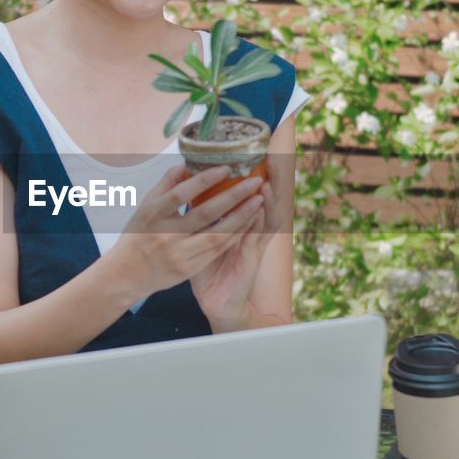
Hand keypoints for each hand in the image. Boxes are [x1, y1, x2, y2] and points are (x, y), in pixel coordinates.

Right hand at [106, 164, 265, 303]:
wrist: (127, 274)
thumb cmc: (138, 235)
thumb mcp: (145, 207)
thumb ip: (165, 185)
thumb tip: (185, 164)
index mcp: (152, 214)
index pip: (180, 194)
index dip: (203, 181)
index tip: (226, 167)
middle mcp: (166, 235)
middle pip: (204, 214)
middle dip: (233, 197)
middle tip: (254, 181)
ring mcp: (178, 254)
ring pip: (216, 235)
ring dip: (241, 217)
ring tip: (258, 200)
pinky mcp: (188, 269)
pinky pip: (216, 250)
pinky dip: (234, 236)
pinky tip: (248, 223)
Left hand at [190, 156, 285, 331]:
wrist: (216, 301)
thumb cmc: (208, 269)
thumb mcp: (202, 238)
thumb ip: (200, 216)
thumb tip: (188, 191)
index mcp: (238, 226)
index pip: (250, 196)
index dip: (256, 178)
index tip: (257, 157)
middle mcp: (249, 232)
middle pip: (264, 201)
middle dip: (269, 181)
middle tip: (271, 160)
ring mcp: (253, 244)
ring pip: (266, 215)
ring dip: (268, 197)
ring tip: (267, 177)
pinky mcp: (253, 257)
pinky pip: (260, 235)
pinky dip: (262, 218)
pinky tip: (262, 205)